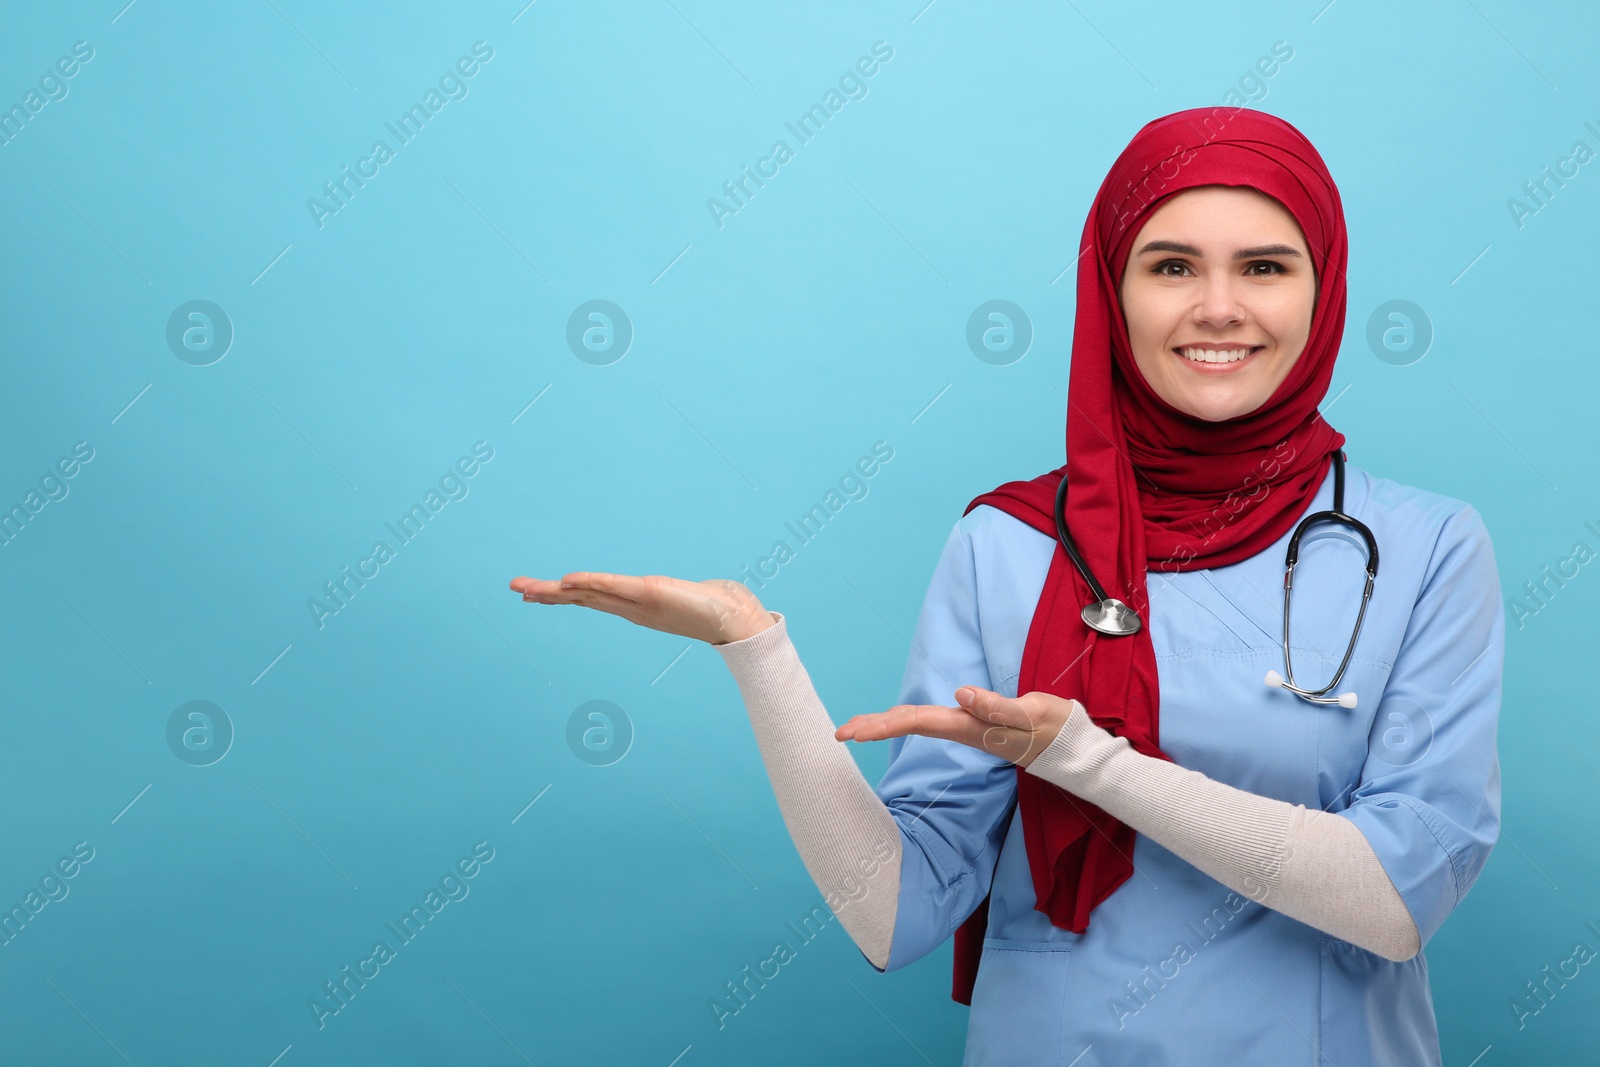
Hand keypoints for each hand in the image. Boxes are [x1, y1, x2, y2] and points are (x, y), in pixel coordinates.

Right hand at [508, 571, 776, 645]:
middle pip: (580, 597)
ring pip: (589, 593)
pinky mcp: (649, 593)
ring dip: (556, 590)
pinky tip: (567, 581)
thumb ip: (675, 593)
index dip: (561, 594)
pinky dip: (588, 583)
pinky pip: (612, 587)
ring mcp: (637, 602)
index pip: (589, 597)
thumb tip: (679, 591)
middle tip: (514, 588)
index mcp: (633, 606)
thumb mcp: (684, 596)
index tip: (533, 593)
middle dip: (546, 594)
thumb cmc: (714, 607)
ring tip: (526, 588)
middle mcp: (630, 607)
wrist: (736, 620)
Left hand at [833, 686, 1082, 767]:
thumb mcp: (1030, 715)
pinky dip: (906, 720)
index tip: (850, 734)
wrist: (1072, 748)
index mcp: (968, 727)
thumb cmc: (1052, 729)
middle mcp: (962, 728)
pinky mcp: (975, 723)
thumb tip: (959, 694)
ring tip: (856, 728)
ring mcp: (967, 727)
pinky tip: (896, 721)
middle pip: (909, 725)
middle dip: (874, 727)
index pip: (916, 723)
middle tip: (839, 733)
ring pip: (918, 724)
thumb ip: (997, 708)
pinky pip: (931, 721)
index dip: (881, 726)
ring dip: (886, 724)